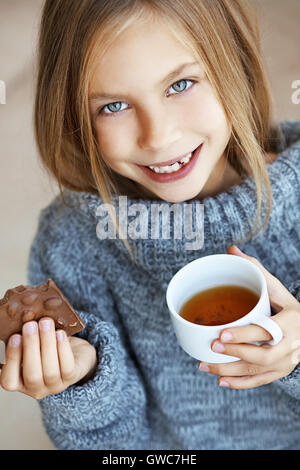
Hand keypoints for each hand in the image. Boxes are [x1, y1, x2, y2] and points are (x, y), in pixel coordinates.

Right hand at [0, 317, 96, 398]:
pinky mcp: (72, 378)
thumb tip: (23, 319)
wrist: (74, 353)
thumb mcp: (34, 345)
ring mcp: (55, 386)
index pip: (9, 380)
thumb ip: (25, 339)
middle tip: (30, 325)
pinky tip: (60, 333)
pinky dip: (63, 348)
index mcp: (19, 382)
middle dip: (31, 347)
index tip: (15, 336)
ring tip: (46, 323)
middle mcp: (36, 389)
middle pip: (32, 374)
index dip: (12, 359)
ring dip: (47, 343)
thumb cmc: (47, 348)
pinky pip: (67, 366)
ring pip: (50, 370)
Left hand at [198, 245, 299, 388]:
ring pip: (256, 371)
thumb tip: (232, 250)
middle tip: (211, 347)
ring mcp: (285, 363)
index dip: (243, 335)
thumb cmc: (290, 308)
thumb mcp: (278, 289)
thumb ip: (256, 271)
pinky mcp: (279, 372)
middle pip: (261, 356)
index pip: (265, 332)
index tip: (220, 334)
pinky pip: (259, 382)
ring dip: (229, 371)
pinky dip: (239, 384)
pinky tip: (220, 381)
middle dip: (234, 353)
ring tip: (205, 365)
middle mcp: (290, 346)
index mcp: (290, 323)